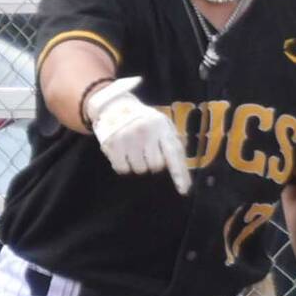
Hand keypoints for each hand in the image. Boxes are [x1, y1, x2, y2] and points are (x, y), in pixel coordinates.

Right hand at [87, 77, 190, 194]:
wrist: (113, 105)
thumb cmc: (144, 120)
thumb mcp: (162, 125)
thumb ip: (174, 143)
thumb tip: (181, 168)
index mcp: (162, 127)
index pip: (174, 154)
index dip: (180, 174)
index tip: (184, 190)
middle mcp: (145, 131)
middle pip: (156, 166)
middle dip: (153, 163)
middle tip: (146, 151)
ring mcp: (127, 137)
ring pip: (140, 169)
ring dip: (138, 164)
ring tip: (134, 149)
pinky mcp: (112, 144)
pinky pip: (122, 169)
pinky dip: (124, 166)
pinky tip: (123, 153)